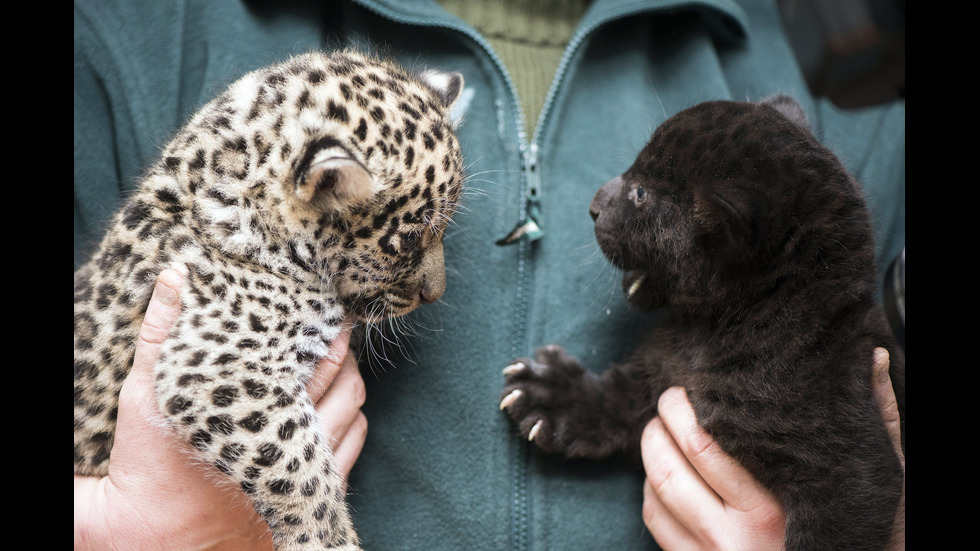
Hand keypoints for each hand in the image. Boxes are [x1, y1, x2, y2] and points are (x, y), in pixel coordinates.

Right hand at [74, 269, 367, 550]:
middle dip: (340, 346)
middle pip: (338, 378)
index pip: (301, 355)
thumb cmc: (148, 469)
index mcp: (247, 409)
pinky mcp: (311, 488)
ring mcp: (303, 464)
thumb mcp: (143, 397)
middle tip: (336, 322)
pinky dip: (353, 416)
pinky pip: (352, 444)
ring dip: (350, 379)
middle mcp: (285, 437)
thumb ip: (158, 336)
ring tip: (340, 355)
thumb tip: (175, 276)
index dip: (317, 325)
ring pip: (352, 409)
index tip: (320, 301)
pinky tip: (340, 401)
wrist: (160, 540)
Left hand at [641, 348, 904, 549]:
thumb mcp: (869, 483)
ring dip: (650, 451)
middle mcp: (737, 536)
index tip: (692, 385)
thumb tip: (873, 355)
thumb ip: (872, 420)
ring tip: (660, 428)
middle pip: (673, 462)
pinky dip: (651, 489)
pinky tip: (664, 471)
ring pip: (658, 490)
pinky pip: (655, 521)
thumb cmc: (856, 533)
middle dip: (662, 421)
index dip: (688, 406)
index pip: (706, 443)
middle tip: (669, 399)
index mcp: (773, 508)